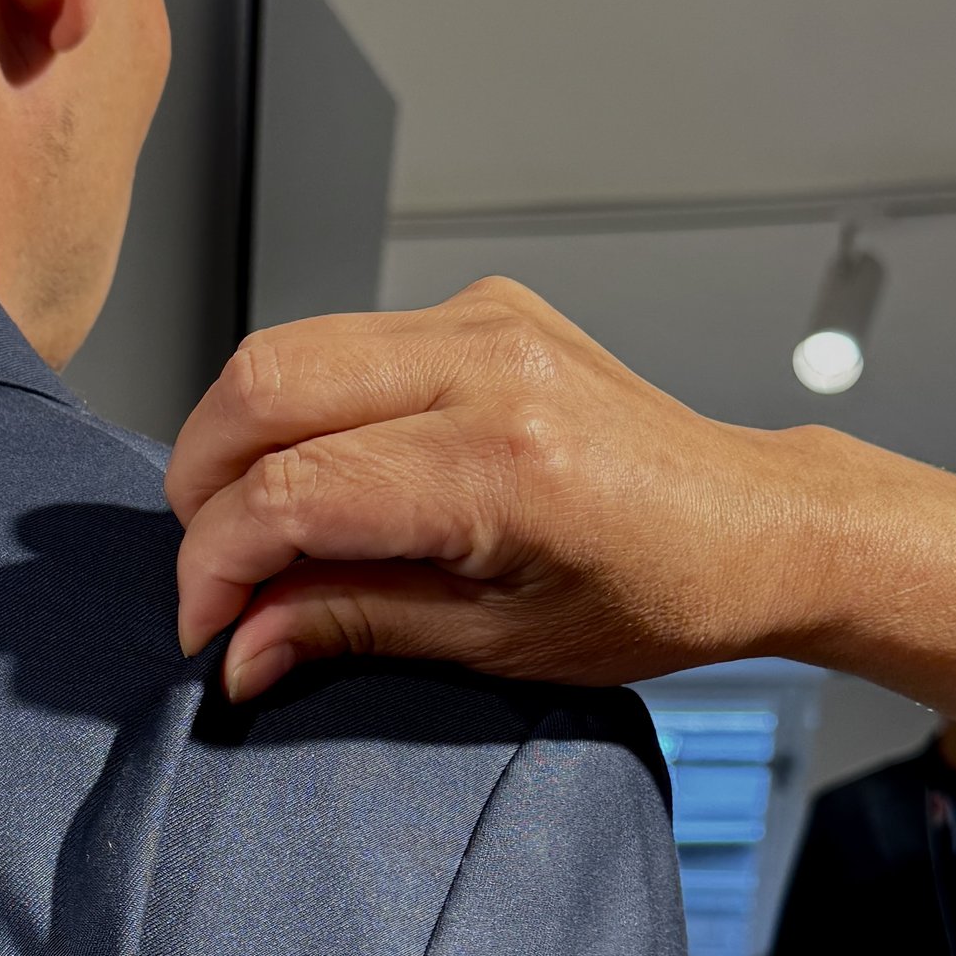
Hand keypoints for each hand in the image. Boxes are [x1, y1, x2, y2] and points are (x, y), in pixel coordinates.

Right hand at [166, 279, 842, 701]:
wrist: (752, 525)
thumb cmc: (656, 595)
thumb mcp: (499, 645)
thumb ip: (354, 627)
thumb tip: (243, 647)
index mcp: (501, 464)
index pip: (293, 490)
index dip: (218, 564)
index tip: (205, 626)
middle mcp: (488, 369)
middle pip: (264, 388)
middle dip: (204, 488)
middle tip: (211, 573)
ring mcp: (485, 322)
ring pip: (288, 350)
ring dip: (239, 442)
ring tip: (253, 532)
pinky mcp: (483, 308)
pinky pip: (343, 342)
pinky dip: (298, 410)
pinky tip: (316, 478)